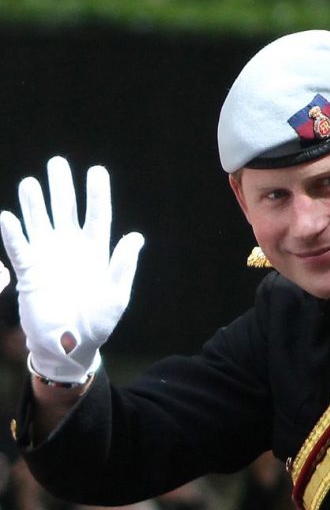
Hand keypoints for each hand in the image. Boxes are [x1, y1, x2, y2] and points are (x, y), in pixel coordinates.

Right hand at [0, 156, 143, 381]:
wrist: (70, 346)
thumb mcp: (117, 296)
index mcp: (96, 252)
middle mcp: (71, 249)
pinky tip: (9, 217)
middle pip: (65, 210)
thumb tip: (136, 236)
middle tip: (58, 162)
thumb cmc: (98, 323)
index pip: (97, 216)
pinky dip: (13, 234)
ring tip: (31, 182)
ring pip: (40, 222)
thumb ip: (123, 265)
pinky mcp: (30, 272)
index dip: (96, 193)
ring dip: (34, 203)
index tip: (96, 170)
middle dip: (62, 187)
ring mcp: (49, 258)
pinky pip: (19, 248)